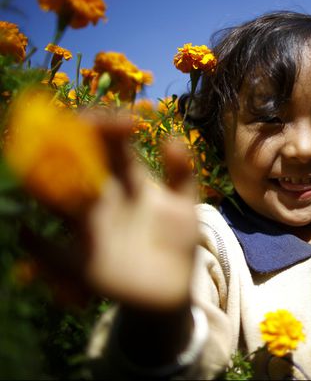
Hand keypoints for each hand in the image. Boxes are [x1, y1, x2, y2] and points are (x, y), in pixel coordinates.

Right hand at [23, 116, 200, 311]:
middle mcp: (103, 199)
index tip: (124, 121)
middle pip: (76, 165)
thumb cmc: (176, 241)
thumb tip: (172, 138)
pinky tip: (26, 233)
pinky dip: (35, 245)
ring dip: (43, 187)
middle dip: (63, 146)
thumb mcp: (185, 205)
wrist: (172, 288)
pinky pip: (50, 254)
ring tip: (36, 174)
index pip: (111, 144)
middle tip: (62, 134)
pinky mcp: (81, 264)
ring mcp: (89, 229)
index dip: (109, 125)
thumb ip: (182, 173)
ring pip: (58, 202)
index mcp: (130, 181)